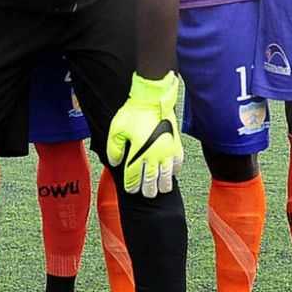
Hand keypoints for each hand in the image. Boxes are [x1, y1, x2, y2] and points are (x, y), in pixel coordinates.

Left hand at [107, 72, 183, 197]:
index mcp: (137, 152)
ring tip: (160, 189)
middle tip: (146, 193)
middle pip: (151, 181)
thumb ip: (114, 149)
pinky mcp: (176, 145)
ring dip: (163, 185)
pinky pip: (177, 164)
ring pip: (166, 177)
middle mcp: (153, 155)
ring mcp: (167, 151)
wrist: (152, 98)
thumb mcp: (116, 129)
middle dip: (148, 190)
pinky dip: (174, 171)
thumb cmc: (133, 112)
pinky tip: (171, 173)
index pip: (134, 177)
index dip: (131, 186)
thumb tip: (115, 163)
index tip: (131, 189)